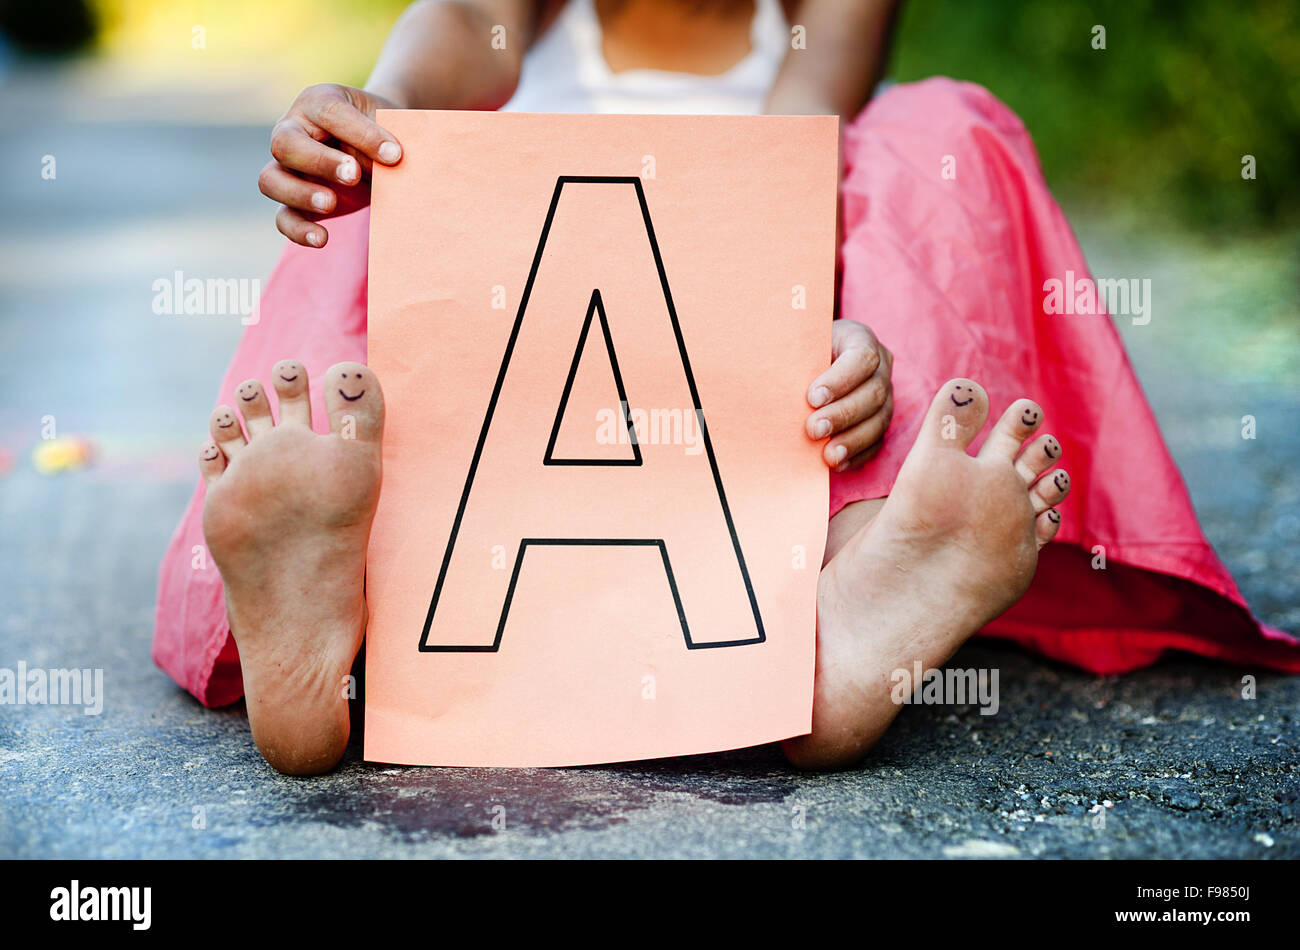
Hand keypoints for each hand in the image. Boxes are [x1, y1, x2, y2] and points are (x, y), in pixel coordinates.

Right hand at [259, 83, 403, 246]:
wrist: (385, 147)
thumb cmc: (386, 129)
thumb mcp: (391, 124)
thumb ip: (387, 140)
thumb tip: (393, 165)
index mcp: (318, 102)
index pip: (329, 113)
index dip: (361, 134)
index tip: (395, 154)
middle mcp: (293, 130)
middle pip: (284, 144)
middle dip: (319, 162)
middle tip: (353, 175)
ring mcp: (288, 167)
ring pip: (270, 181)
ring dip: (299, 194)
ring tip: (330, 204)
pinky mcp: (296, 201)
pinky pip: (283, 217)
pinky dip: (298, 230)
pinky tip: (322, 238)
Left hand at [805, 320, 893, 471]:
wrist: (808, 363)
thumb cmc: (800, 351)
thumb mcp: (797, 343)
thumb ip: (792, 355)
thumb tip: (771, 375)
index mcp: (861, 339)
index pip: (862, 358)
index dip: (840, 379)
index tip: (812, 397)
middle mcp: (880, 368)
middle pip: (873, 393)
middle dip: (843, 414)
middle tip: (813, 429)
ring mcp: (885, 396)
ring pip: (879, 420)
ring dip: (852, 440)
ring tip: (828, 455)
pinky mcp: (880, 421)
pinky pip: (876, 442)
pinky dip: (857, 455)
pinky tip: (837, 464)